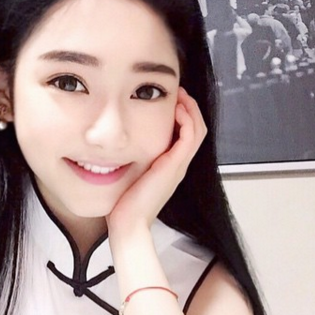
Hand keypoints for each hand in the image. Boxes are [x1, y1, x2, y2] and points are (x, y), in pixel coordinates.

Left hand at [107, 87, 206, 239]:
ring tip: (180, 95)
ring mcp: (179, 166)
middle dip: (189, 107)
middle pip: (196, 129)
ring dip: (190, 109)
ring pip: (197, 130)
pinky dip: (186, 120)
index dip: (182, 114)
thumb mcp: (129, 175)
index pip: (186, 134)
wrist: (128, 223)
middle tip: (178, 92)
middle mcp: (178, 165)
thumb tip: (116, 146)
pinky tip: (176, 109)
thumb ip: (130, 160)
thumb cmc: (124, 205)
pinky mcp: (175, 166)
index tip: (170, 100)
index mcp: (169, 167)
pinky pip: (190, 137)